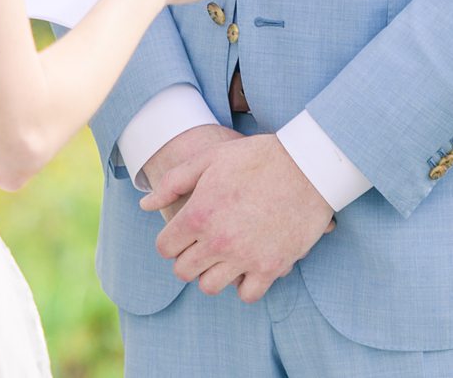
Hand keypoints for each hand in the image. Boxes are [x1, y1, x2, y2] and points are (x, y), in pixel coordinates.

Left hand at [147, 133, 333, 302]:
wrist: (307, 165)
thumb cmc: (256, 158)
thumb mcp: (209, 159)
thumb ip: (173, 183)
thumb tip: (144, 204)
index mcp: (198, 214)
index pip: (165, 248)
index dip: (170, 241)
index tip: (183, 234)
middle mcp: (217, 241)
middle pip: (183, 271)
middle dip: (187, 258)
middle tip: (202, 245)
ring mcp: (245, 257)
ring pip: (210, 287)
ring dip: (212, 273)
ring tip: (224, 256)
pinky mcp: (271, 268)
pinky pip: (246, 295)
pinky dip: (244, 284)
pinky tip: (248, 265)